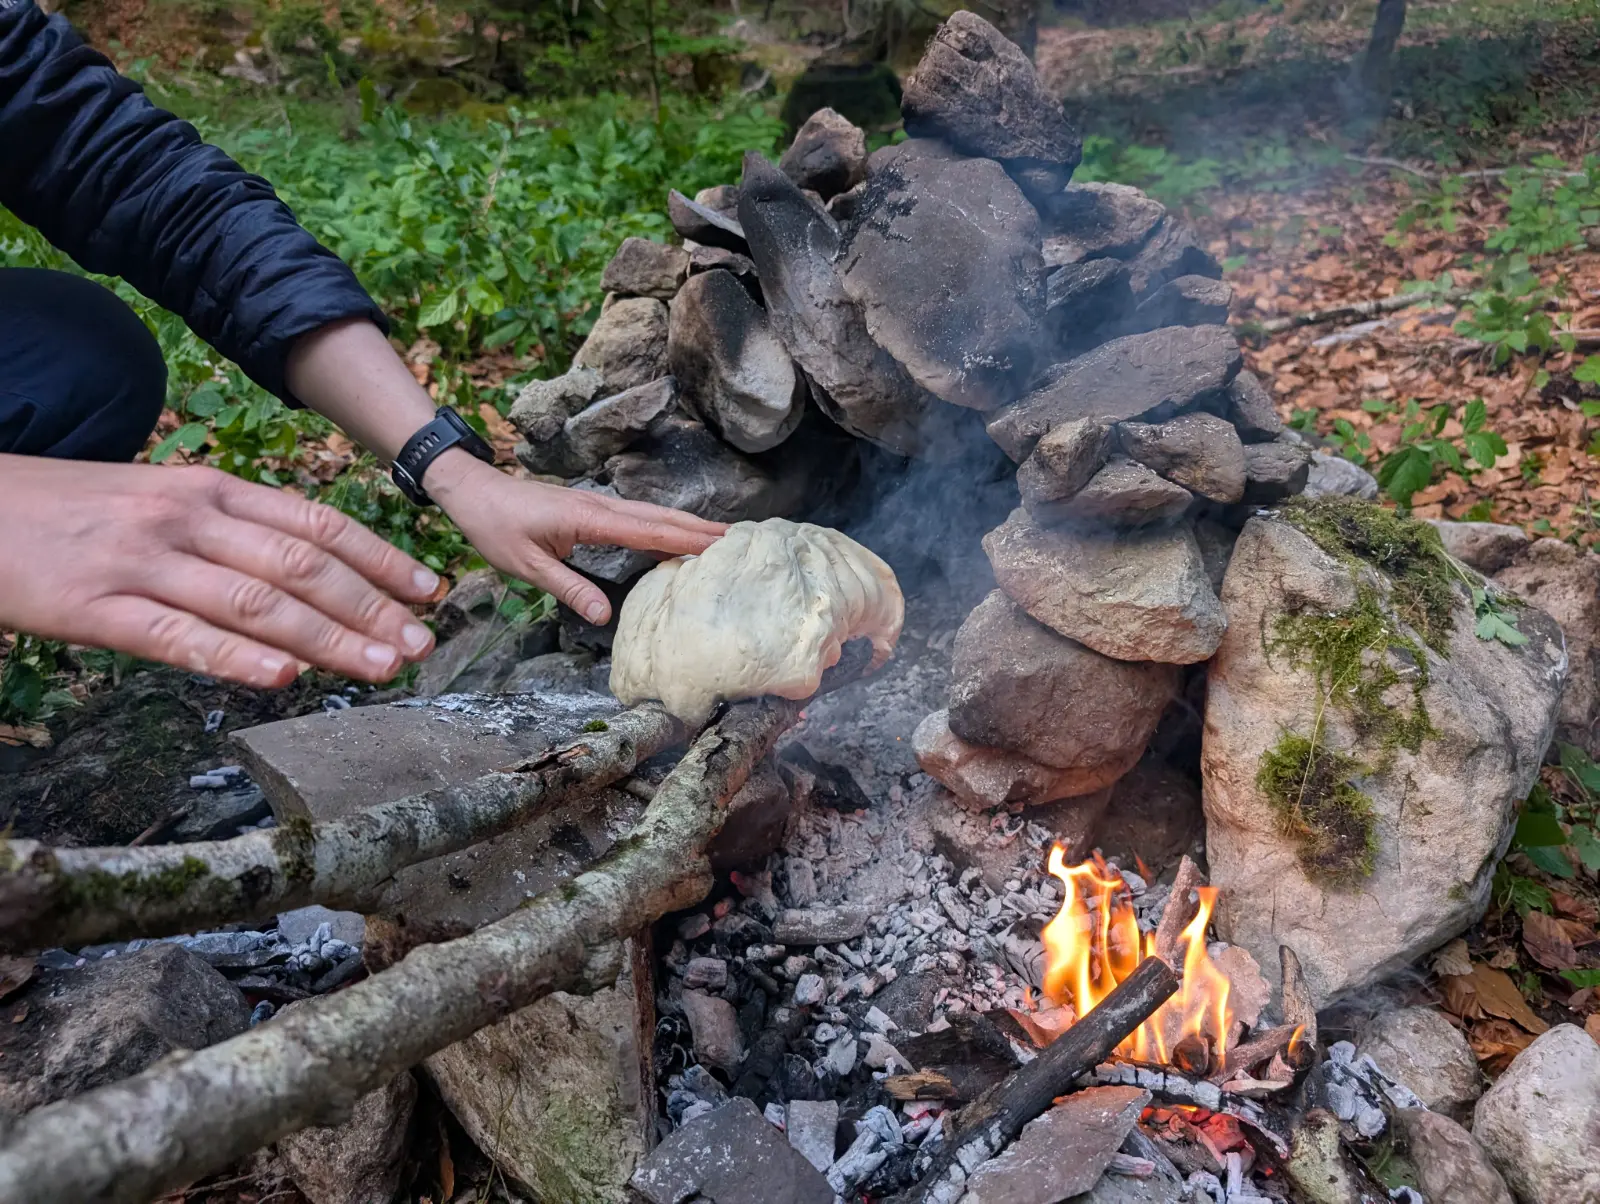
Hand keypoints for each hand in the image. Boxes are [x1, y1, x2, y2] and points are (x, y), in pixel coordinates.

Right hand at [0, 455, 442, 687]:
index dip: (380, 558)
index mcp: (208, 490)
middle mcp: (187, 519)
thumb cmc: (72, 510)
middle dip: (371, 607)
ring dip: (328, 638)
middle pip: (300, 565)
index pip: (314, 523)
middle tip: (422, 644)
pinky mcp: (93, 608)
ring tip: (381, 667)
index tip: (429, 592)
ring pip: (255, 602)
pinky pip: (176, 637)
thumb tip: (309, 573)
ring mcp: (141, 562)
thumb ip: (231, 530)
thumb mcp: (159, 498)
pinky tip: (282, 677)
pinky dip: (235, 657)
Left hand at [424, 454, 724, 622]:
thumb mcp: (526, 566)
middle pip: (661, 517)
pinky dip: (664, 526)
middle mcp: (601, 507)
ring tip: (721, 538)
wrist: (473, 492)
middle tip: (741, 540)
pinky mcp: (592, 510)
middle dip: (701, 528)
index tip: (723, 545)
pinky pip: (638, 518)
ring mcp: (598, 505)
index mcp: (590, 519)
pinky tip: (676, 538)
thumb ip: (568, 588)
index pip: (649, 531)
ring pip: (653, 514)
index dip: (687, 539)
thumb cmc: (495, 527)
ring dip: (687, 525)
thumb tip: (606, 617)